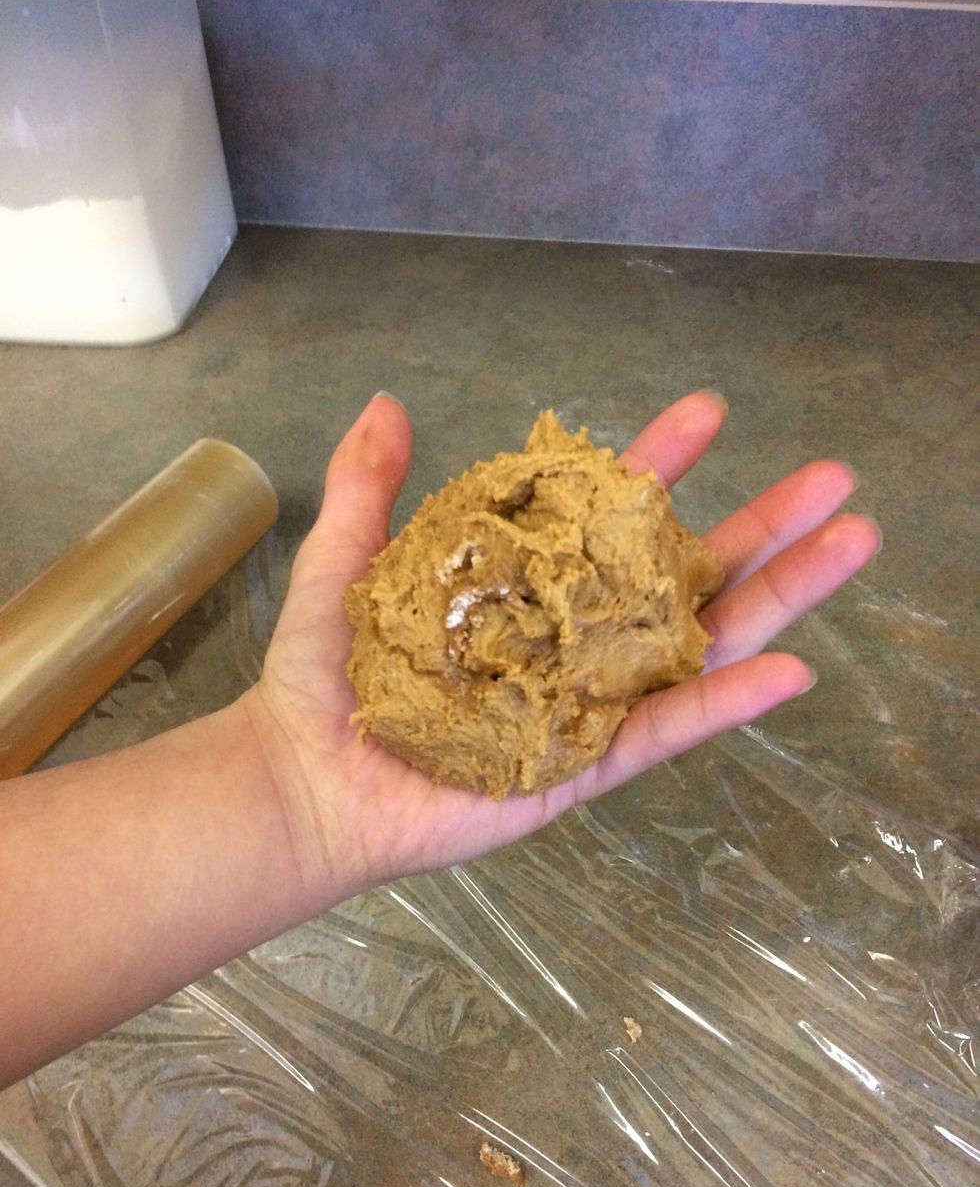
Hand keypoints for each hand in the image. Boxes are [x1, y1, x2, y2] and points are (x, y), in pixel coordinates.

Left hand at [245, 393, 877, 909]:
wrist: (306, 782)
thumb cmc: (325, 679)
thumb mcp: (346, 566)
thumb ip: (371, 491)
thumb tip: (390, 404)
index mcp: (528, 588)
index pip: (606, 518)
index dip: (657, 465)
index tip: (705, 413)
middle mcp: (573, 641)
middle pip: (681, 578)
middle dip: (759, 527)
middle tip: (833, 479)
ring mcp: (588, 704)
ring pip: (698, 647)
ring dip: (778, 597)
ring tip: (852, 544)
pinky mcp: (585, 767)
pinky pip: (664, 732)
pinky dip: (725, 704)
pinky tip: (793, 667)